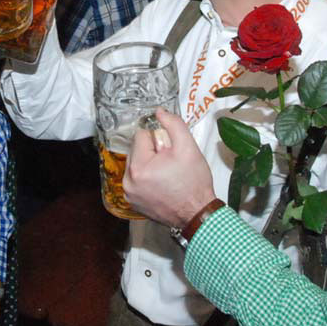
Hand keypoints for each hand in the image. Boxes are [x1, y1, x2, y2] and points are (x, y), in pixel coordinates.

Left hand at [122, 107, 215, 227]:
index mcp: (139, 167)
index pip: (141, 135)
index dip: (159, 138)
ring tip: (167, 174)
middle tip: (171, 163)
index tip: (170, 150)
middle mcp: (128, 182)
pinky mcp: (133, 202)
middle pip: (137, 150)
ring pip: (136, 164)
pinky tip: (162, 184)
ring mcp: (129, 194)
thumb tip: (159, 112)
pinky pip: (136, 180)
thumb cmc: (194, 183)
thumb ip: (173, 124)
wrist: (198, 213)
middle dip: (153, 151)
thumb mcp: (188, 147)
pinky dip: (147, 178)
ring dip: (149, 164)